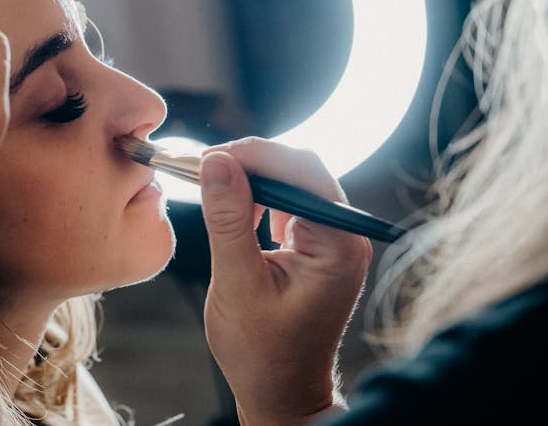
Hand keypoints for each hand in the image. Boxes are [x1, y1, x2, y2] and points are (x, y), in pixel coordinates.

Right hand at [199, 137, 372, 424]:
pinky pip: (288, 200)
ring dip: (250, 176)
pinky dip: (257, 195)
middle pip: (299, 169)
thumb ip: (228, 219)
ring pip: (291, 179)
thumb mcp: (238, 283)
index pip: (300, 172)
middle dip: (250, 161)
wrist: (281, 391)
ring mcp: (332, 238)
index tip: (208, 157)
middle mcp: (344, 234)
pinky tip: (233, 203)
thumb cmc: (263, 352)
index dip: (253, 156)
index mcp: (338, 245)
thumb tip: (216, 162)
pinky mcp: (316, 243)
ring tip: (211, 183)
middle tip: (203, 167)